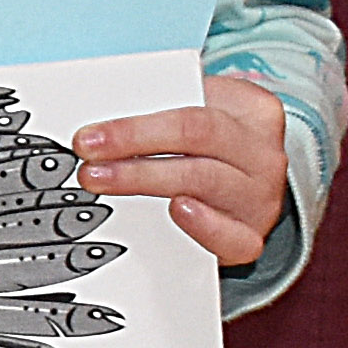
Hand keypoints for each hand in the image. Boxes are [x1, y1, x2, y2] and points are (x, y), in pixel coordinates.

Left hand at [76, 75, 287, 267]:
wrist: (250, 185)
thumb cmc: (216, 147)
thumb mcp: (200, 112)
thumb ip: (160, 112)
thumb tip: (98, 124)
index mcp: (250, 110)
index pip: (189, 111)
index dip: (134, 125)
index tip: (89, 136)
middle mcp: (260, 152)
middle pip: (197, 137)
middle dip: (133, 145)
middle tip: (87, 158)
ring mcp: (259, 196)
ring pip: (204, 180)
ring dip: (145, 180)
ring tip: (103, 181)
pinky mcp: (251, 235)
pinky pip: (234, 237)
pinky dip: (205, 225)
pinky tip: (176, 210)